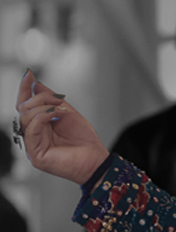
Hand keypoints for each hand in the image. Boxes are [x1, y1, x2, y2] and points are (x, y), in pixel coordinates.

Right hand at [16, 70, 109, 184]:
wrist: (96, 158)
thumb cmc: (84, 140)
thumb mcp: (68, 112)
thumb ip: (52, 99)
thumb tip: (36, 84)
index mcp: (40, 125)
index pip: (26, 105)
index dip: (25, 89)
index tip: (28, 74)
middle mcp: (34, 135)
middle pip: (24, 109)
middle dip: (40, 98)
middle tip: (58, 100)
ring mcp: (33, 145)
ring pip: (25, 118)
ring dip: (44, 108)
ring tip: (60, 110)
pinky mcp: (35, 154)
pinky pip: (30, 131)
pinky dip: (41, 118)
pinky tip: (54, 115)